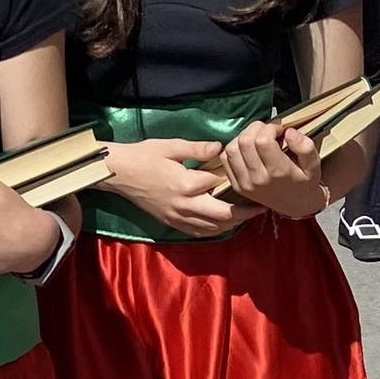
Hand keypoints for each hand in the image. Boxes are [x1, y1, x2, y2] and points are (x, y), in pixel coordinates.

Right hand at [103, 138, 260, 238]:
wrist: (118, 173)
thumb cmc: (144, 155)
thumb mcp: (171, 146)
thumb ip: (198, 148)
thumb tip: (222, 148)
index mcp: (186, 184)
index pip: (221, 185)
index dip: (237, 181)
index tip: (252, 177)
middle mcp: (184, 205)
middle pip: (223, 216)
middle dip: (245, 213)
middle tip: (261, 206)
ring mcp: (177, 217)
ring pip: (213, 228)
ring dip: (233, 223)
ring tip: (247, 214)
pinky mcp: (171, 223)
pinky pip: (198, 233)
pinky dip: (215, 230)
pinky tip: (224, 224)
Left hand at [218, 121, 327, 219]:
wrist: (296, 205)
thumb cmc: (305, 182)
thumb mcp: (314, 165)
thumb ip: (306, 147)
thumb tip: (289, 132)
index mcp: (278, 172)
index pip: (263, 140)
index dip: (270, 127)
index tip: (279, 129)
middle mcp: (258, 179)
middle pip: (245, 141)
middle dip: (256, 128)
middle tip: (268, 130)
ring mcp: (245, 183)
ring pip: (232, 148)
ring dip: (243, 136)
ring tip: (257, 137)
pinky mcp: (237, 185)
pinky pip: (226, 159)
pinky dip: (233, 148)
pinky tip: (247, 148)